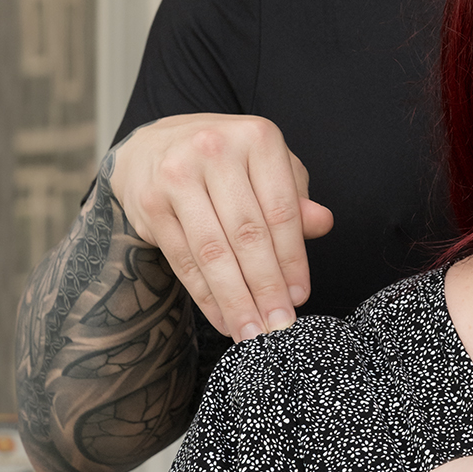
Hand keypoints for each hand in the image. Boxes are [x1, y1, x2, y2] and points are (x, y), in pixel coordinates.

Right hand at [107, 116, 333, 341]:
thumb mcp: (268, 169)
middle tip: (279, 326)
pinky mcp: (150, 203)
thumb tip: (323, 225)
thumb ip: (295, 199)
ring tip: (252, 333)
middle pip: (247, 234)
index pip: (281, 210)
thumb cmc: (227, 163)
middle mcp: (214, 150)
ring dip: (236, 300)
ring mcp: (177, 175)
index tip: (300, 297)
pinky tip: (224, 319)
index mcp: (257, 138)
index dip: (293, 259)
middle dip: (266, 287)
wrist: (154, 147)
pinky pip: (184, 260)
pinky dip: (206, 296)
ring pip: (213, 251)